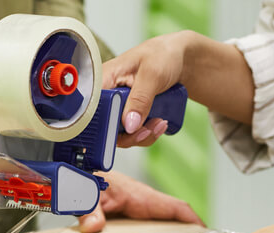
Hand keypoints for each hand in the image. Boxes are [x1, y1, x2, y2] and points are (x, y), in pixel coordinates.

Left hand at [77, 171, 203, 232]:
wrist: (76, 170)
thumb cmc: (85, 178)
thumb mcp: (87, 195)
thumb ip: (90, 210)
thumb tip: (93, 226)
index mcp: (141, 197)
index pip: (177, 208)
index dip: (195, 223)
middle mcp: (145, 203)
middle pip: (176, 221)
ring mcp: (140, 209)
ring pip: (166, 225)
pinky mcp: (132, 214)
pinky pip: (153, 227)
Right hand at [103, 32, 191, 146]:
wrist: (181, 60)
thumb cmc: (163, 55)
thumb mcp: (152, 73)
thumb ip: (140, 98)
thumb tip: (129, 125)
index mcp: (105, 80)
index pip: (92, 107)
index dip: (104, 123)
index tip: (125, 129)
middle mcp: (108, 96)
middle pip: (105, 127)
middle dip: (129, 134)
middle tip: (147, 129)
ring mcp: (120, 108)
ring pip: (121, 135)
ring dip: (142, 135)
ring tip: (159, 123)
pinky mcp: (132, 116)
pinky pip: (133, 134)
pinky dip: (148, 134)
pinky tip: (160, 123)